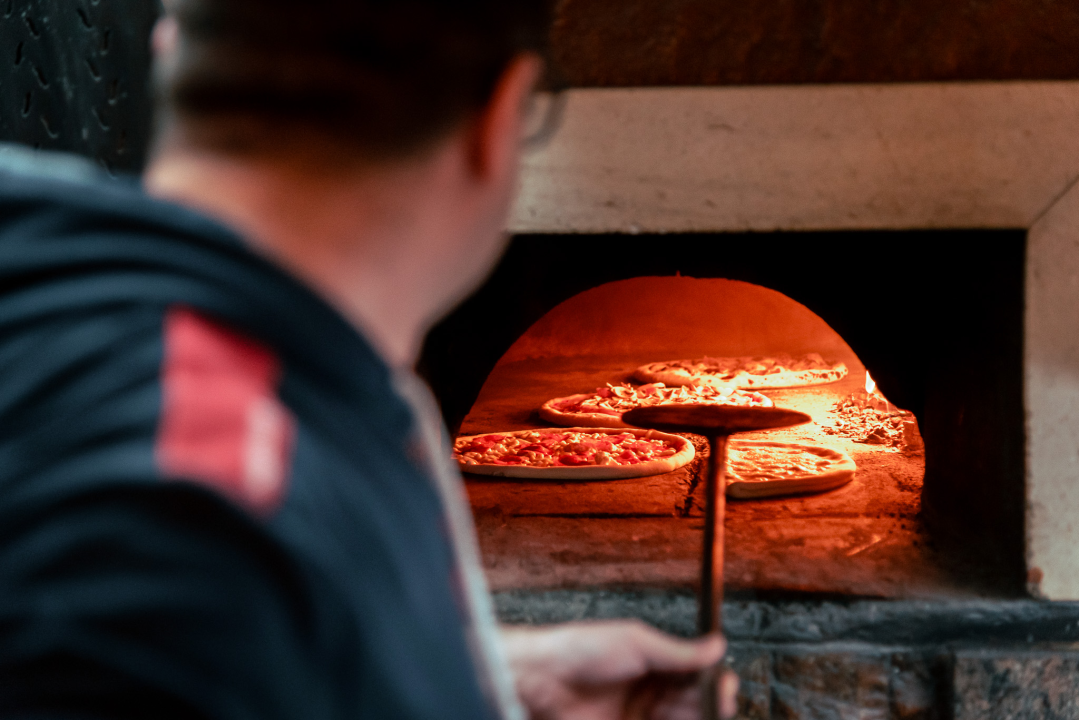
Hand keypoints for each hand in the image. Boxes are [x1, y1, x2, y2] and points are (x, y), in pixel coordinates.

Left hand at [502, 620, 738, 719]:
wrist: (539, 679)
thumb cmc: (579, 650)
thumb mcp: (636, 643)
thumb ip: (678, 652)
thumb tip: (716, 645)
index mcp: (652, 663)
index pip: (694, 675)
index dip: (712, 681)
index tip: (724, 684)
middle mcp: (647, 692)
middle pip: (692, 704)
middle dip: (707, 702)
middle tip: (716, 701)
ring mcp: (635, 716)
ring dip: (690, 715)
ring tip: (684, 710)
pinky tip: (673, 718)